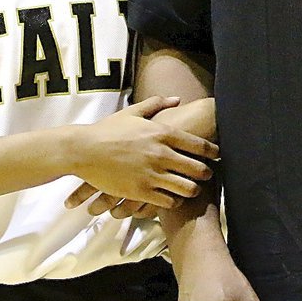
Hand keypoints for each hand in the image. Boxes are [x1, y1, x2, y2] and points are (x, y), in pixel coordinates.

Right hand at [69, 96, 217, 207]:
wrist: (84, 150)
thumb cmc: (107, 129)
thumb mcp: (132, 112)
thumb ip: (157, 104)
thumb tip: (178, 99)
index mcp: (161, 133)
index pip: (198, 145)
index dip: (213, 152)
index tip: (218, 156)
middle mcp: (161, 154)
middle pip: (197, 169)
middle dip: (206, 173)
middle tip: (208, 175)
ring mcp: (151, 174)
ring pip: (186, 188)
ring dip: (192, 190)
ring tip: (192, 189)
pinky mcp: (140, 191)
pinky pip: (168, 201)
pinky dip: (174, 201)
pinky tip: (172, 198)